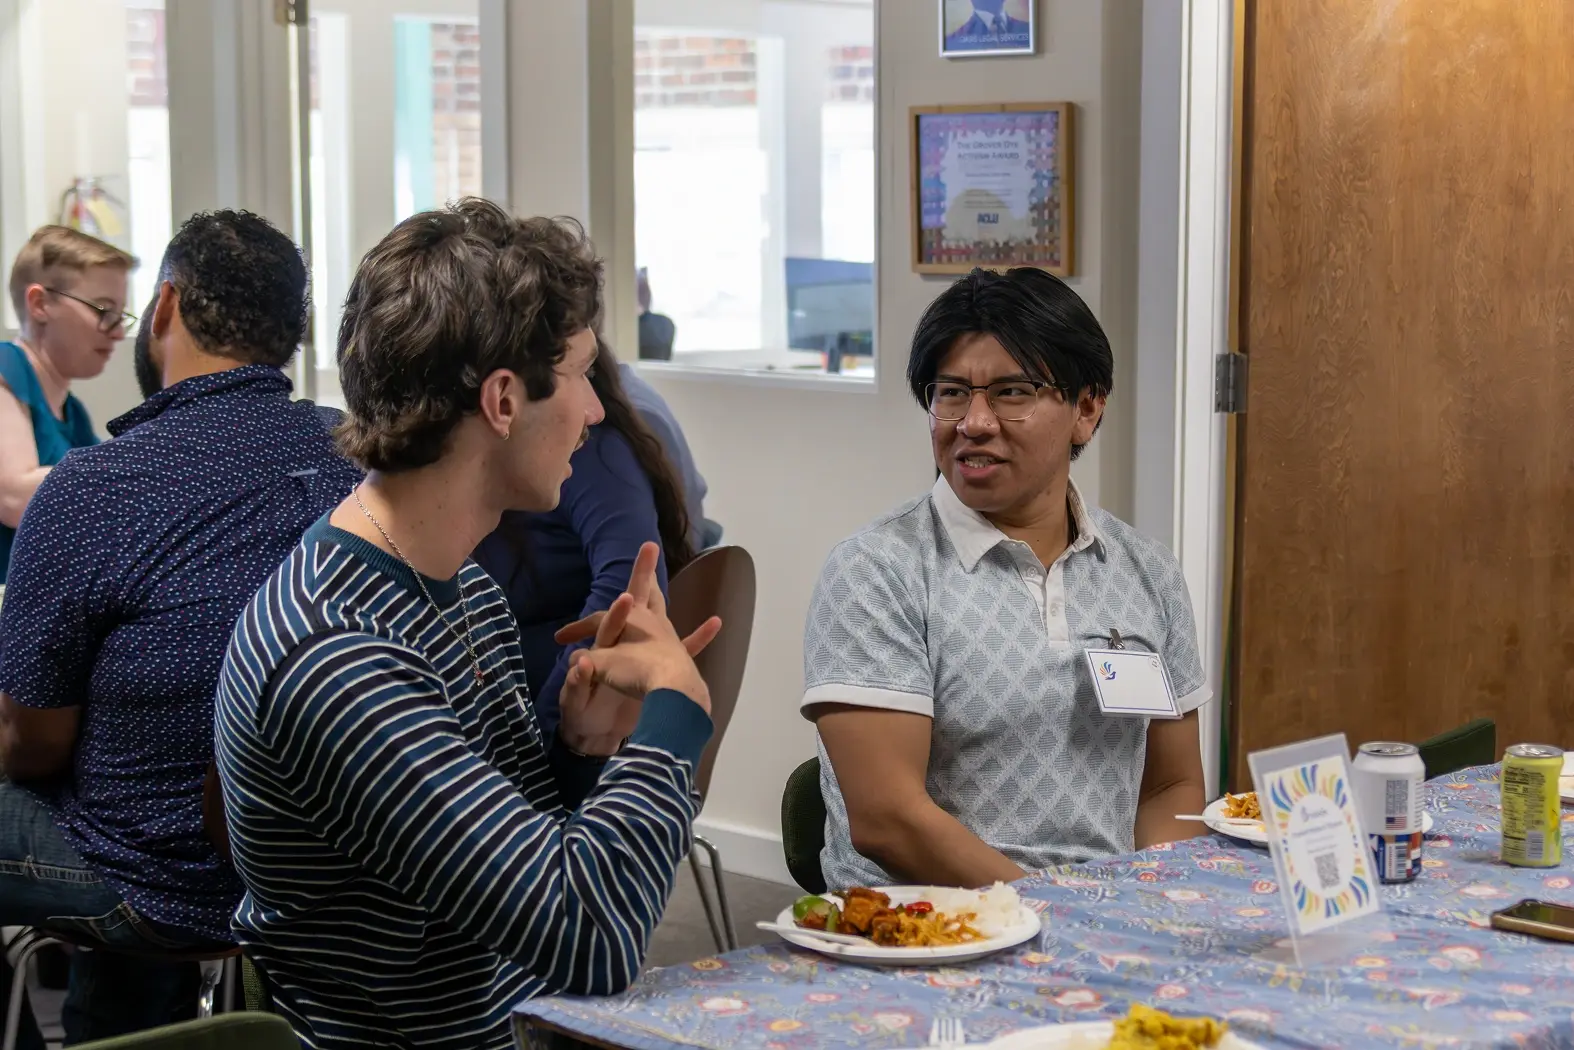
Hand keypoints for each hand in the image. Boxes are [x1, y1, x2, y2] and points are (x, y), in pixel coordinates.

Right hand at [554, 543, 718, 749]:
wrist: (669, 692)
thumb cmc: (633, 674)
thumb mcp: (600, 669)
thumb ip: (584, 666)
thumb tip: (575, 663)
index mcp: (627, 622)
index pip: (598, 619)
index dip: (578, 628)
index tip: (560, 638)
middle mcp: (648, 623)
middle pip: (640, 592)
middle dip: (641, 573)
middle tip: (649, 548)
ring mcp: (667, 637)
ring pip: (660, 609)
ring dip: (656, 595)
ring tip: (656, 583)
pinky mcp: (679, 656)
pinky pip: (693, 643)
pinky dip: (702, 634)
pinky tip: (716, 621)